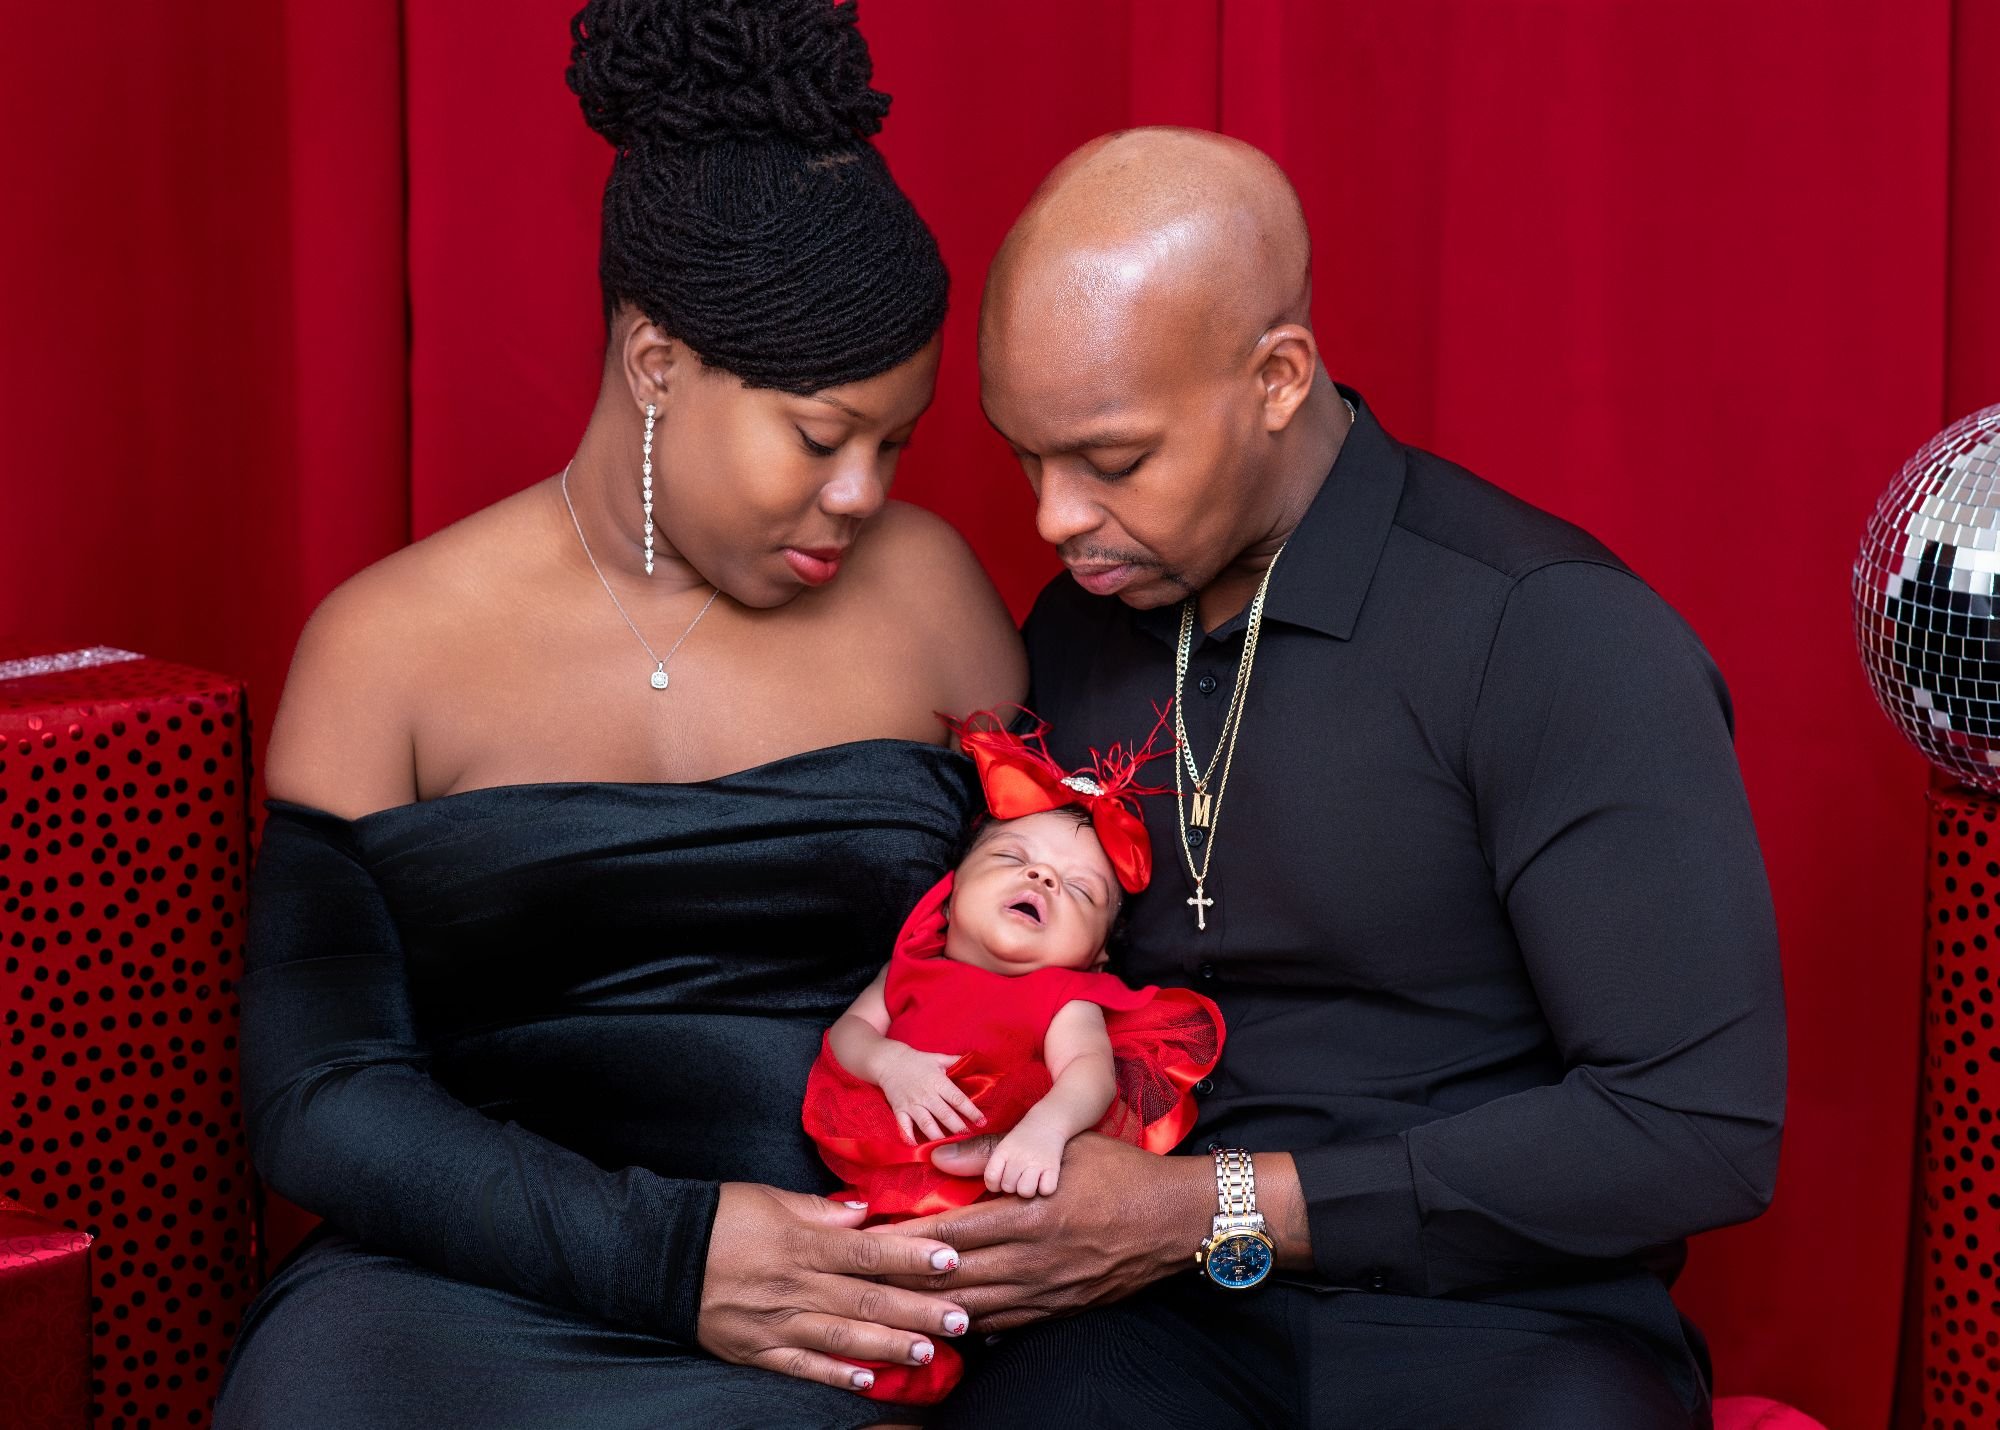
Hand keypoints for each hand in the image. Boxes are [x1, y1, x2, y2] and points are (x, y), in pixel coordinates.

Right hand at [698, 1184, 971, 1394]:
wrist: (656, 1253)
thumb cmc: (717, 1218)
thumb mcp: (768, 1198)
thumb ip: (819, 1210)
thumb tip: (865, 1212)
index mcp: (799, 1244)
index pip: (867, 1251)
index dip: (911, 1257)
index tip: (950, 1260)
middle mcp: (792, 1286)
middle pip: (866, 1300)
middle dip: (918, 1310)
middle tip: (962, 1317)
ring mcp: (774, 1322)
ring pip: (843, 1338)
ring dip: (889, 1345)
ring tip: (929, 1350)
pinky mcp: (755, 1349)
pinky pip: (802, 1366)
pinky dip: (835, 1374)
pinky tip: (867, 1379)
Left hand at [872, 1133, 1210, 1331]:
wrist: (1177, 1220)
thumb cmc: (1121, 1173)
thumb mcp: (1064, 1147)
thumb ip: (997, 1151)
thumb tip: (939, 1158)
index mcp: (1032, 1214)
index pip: (952, 1231)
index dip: (907, 1237)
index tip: (872, 1235)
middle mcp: (1035, 1259)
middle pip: (953, 1276)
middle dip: (904, 1278)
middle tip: (864, 1276)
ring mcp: (1047, 1290)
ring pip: (972, 1306)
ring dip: (928, 1307)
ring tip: (889, 1304)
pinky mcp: (1059, 1308)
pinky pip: (1003, 1322)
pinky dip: (968, 1322)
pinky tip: (941, 1320)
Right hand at [876, 1043, 985, 1144]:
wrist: (890, 1062)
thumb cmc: (918, 1061)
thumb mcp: (939, 1058)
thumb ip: (957, 1062)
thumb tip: (976, 1061)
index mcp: (939, 1082)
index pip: (958, 1099)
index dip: (971, 1111)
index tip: (982, 1122)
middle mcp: (926, 1095)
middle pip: (944, 1114)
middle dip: (957, 1127)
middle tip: (968, 1137)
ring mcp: (912, 1104)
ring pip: (926, 1124)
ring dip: (938, 1136)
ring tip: (948, 1145)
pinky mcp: (899, 1110)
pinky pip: (904, 1126)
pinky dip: (909, 1137)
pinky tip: (916, 1146)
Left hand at [985, 1118, 1068, 1196]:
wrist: (1047, 1123)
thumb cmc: (1022, 1140)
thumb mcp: (1004, 1146)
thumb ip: (997, 1165)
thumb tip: (993, 1190)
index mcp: (1004, 1151)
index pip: (991, 1177)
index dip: (994, 1185)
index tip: (1001, 1180)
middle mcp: (1019, 1157)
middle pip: (1008, 1187)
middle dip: (1013, 1186)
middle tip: (1020, 1176)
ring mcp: (1036, 1162)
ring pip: (1025, 1191)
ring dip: (1028, 1190)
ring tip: (1031, 1180)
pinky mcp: (1053, 1167)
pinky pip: (1046, 1190)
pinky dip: (1045, 1188)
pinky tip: (1044, 1179)